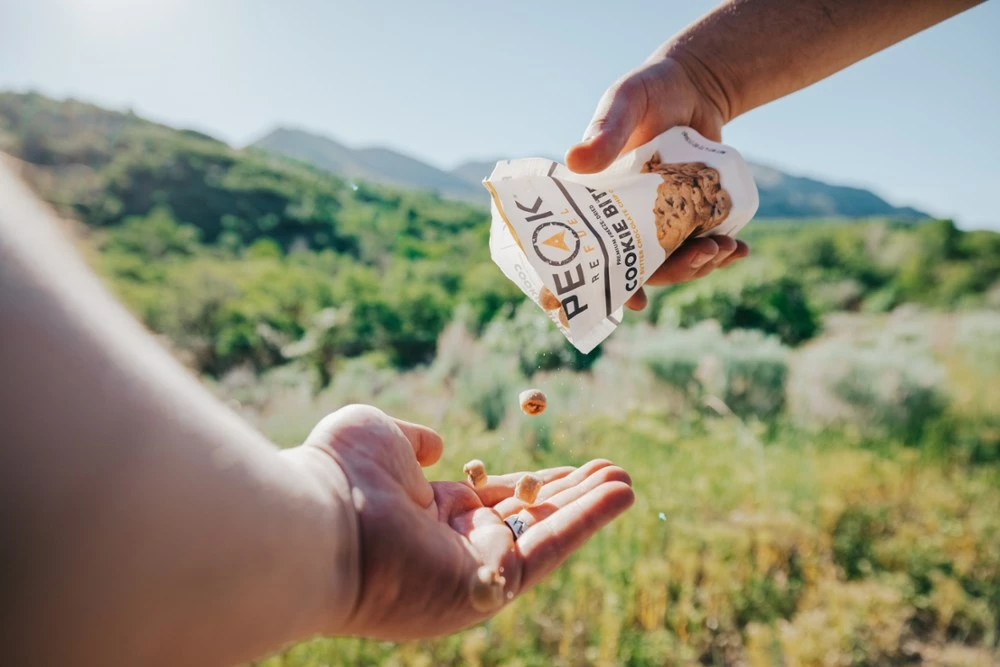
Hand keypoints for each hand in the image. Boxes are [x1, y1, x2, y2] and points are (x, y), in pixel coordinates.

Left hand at [282, 405, 633, 640]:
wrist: (318, 521)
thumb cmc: (338, 472)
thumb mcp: (379, 436)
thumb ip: (413, 441)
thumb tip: (437, 445)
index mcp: (426, 513)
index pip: (493, 498)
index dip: (534, 482)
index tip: (571, 468)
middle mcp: (452, 546)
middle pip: (526, 519)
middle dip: (571, 496)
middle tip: (612, 473)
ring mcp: (471, 572)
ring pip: (543, 536)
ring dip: (588, 508)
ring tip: (628, 480)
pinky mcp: (487, 588)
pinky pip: (547, 551)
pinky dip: (586, 522)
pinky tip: (619, 494)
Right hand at [565, 55, 748, 308]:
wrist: (695, 85)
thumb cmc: (649, 90)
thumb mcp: (625, 104)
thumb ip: (605, 132)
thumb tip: (574, 162)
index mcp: (594, 202)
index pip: (589, 251)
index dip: (605, 283)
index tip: (632, 302)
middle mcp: (622, 218)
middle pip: (638, 267)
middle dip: (673, 273)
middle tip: (703, 257)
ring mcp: (656, 220)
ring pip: (671, 263)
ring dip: (699, 266)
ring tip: (727, 249)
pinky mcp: (686, 216)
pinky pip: (696, 247)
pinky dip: (719, 253)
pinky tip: (740, 248)